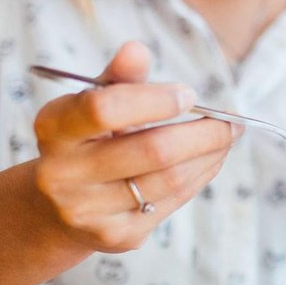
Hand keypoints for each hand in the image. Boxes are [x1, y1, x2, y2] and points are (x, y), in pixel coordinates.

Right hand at [31, 41, 240, 251]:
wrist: (57, 206)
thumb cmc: (87, 138)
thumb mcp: (93, 101)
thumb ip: (118, 77)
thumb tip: (136, 49)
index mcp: (54, 127)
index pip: (105, 108)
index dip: (155, 100)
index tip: (189, 95)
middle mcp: (62, 173)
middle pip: (152, 150)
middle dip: (204, 132)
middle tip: (231, 120)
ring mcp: (88, 210)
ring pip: (170, 178)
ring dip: (210, 155)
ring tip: (227, 137)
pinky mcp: (116, 236)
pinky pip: (172, 201)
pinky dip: (200, 176)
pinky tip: (209, 160)